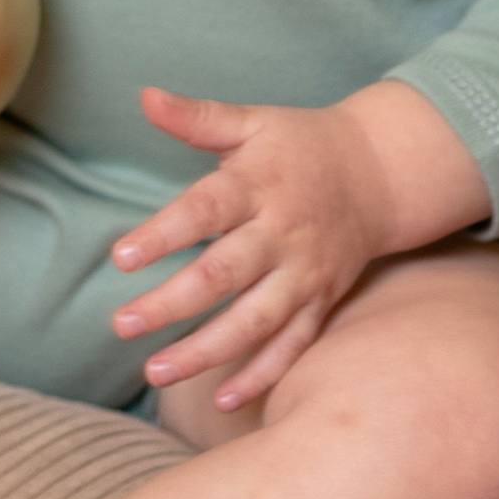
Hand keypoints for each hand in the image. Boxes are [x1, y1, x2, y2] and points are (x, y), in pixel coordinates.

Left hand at [108, 80, 489, 411]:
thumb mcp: (253, 121)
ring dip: (205, 352)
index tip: (119, 257)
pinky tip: (221, 402)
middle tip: (121, 324)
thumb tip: (144, 96)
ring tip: (155, 371)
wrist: (379, 172)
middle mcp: (282, 234)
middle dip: (171, 304)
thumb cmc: (300, 145)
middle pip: (223, 275)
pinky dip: (262, 376)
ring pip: (254, 322)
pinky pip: (293, 347)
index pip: (204, 211)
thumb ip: (197, 117)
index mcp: (259, 185)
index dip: (162, 235)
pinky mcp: (321, 301)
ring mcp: (304, 274)